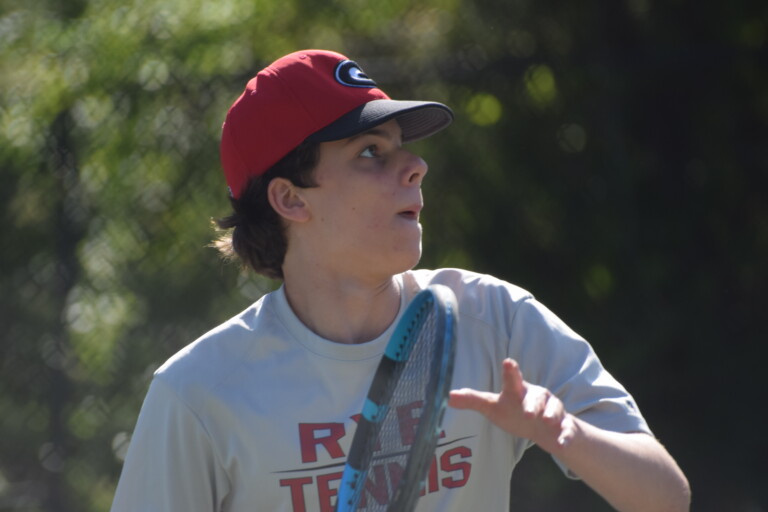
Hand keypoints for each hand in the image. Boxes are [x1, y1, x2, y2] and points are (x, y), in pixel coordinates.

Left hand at [448, 358, 575, 453]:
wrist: (544, 427)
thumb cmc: (514, 411)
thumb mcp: (492, 406)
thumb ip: (472, 401)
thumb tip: (447, 397)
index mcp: (518, 390)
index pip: (512, 379)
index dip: (510, 370)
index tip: (508, 361)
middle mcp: (536, 396)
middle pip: (536, 395)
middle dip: (533, 403)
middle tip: (528, 413)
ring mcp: (552, 410)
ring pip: (554, 409)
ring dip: (550, 415)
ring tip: (545, 421)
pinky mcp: (563, 425)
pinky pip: (567, 429)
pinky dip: (565, 436)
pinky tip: (561, 445)